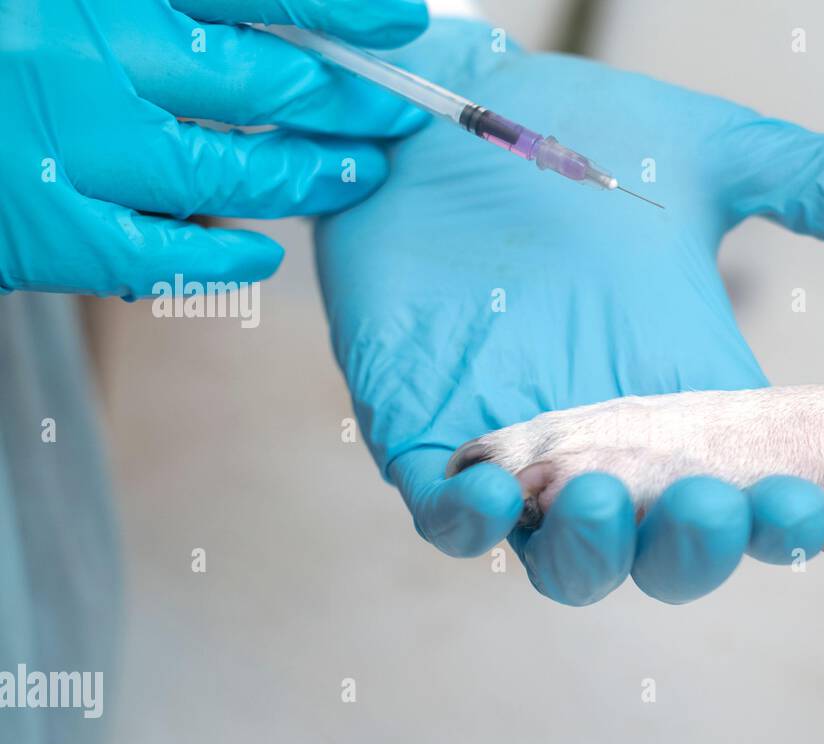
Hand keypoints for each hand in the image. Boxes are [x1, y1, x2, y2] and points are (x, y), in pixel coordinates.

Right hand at [0, 0, 429, 297]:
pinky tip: (268, 250)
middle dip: (347, 103)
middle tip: (396, 113)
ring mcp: (73, 148)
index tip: (403, 26)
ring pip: (231, 172)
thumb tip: (281, 26)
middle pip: (263, 84)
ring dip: (310, 177)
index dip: (340, 12)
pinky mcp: (53, 227)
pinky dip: (228, 257)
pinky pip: (167, 254)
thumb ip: (178, 2)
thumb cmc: (0, 35)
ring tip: (357, 174)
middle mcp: (92, 56)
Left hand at [317, 19, 823, 604]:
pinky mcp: (431, 441)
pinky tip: (490, 494)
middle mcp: (614, 446)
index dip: (785, 518)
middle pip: (667, 555)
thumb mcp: (709, 158)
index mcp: (690, 399)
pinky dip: (471, 523)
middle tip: (716, 502)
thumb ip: (814, 187)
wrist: (446, 115)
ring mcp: (524, 454)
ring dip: (593, 549)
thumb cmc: (578, 139)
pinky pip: (453, 521)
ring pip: (566, 561)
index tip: (821, 508)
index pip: (751, 492)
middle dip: (697, 548)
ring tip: (604, 495)